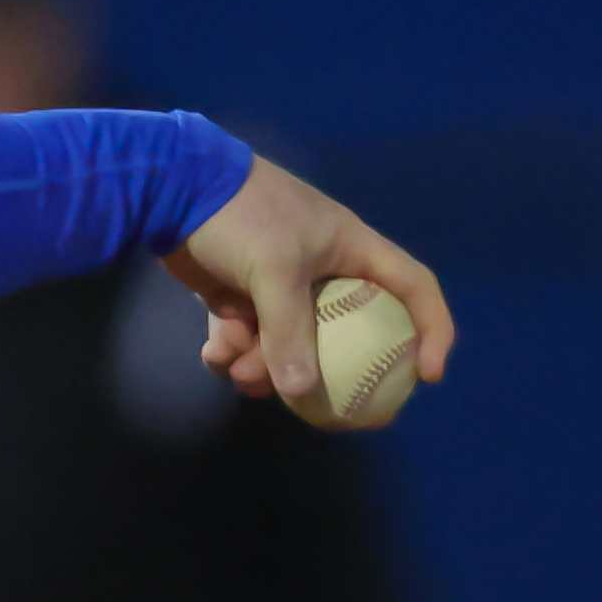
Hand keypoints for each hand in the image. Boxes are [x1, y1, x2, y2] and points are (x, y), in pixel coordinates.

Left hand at [161, 155, 454, 403]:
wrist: (170, 187)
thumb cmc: (240, 216)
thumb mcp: (274, 269)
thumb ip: (289, 330)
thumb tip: (301, 390)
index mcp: (352, 251)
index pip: (413, 288)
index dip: (432, 329)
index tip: (427, 375)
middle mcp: (322, 271)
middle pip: (344, 335)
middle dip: (328, 374)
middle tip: (323, 413)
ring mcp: (277, 286)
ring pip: (287, 345)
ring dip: (264, 365)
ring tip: (238, 370)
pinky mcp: (236, 296)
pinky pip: (245, 339)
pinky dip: (231, 352)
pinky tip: (214, 356)